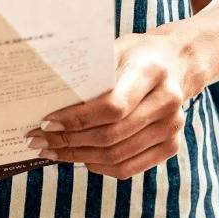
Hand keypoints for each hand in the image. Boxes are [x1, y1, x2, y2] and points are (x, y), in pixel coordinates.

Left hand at [27, 32, 189, 178]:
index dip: (77, 119)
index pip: (113, 106)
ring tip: (54, 152)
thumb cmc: (138, 54)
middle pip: (112, 135)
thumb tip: (50, 99)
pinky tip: (81, 158)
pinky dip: (100, 167)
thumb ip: (91, 73)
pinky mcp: (170, 145)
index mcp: (152, 71)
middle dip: (70, 141)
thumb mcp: (116, 49)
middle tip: (41, 141)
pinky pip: (129, 168)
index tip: (47, 122)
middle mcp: (167, 101)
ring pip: (117, 156)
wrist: (177, 63)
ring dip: (80, 157)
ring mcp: (172, 127)